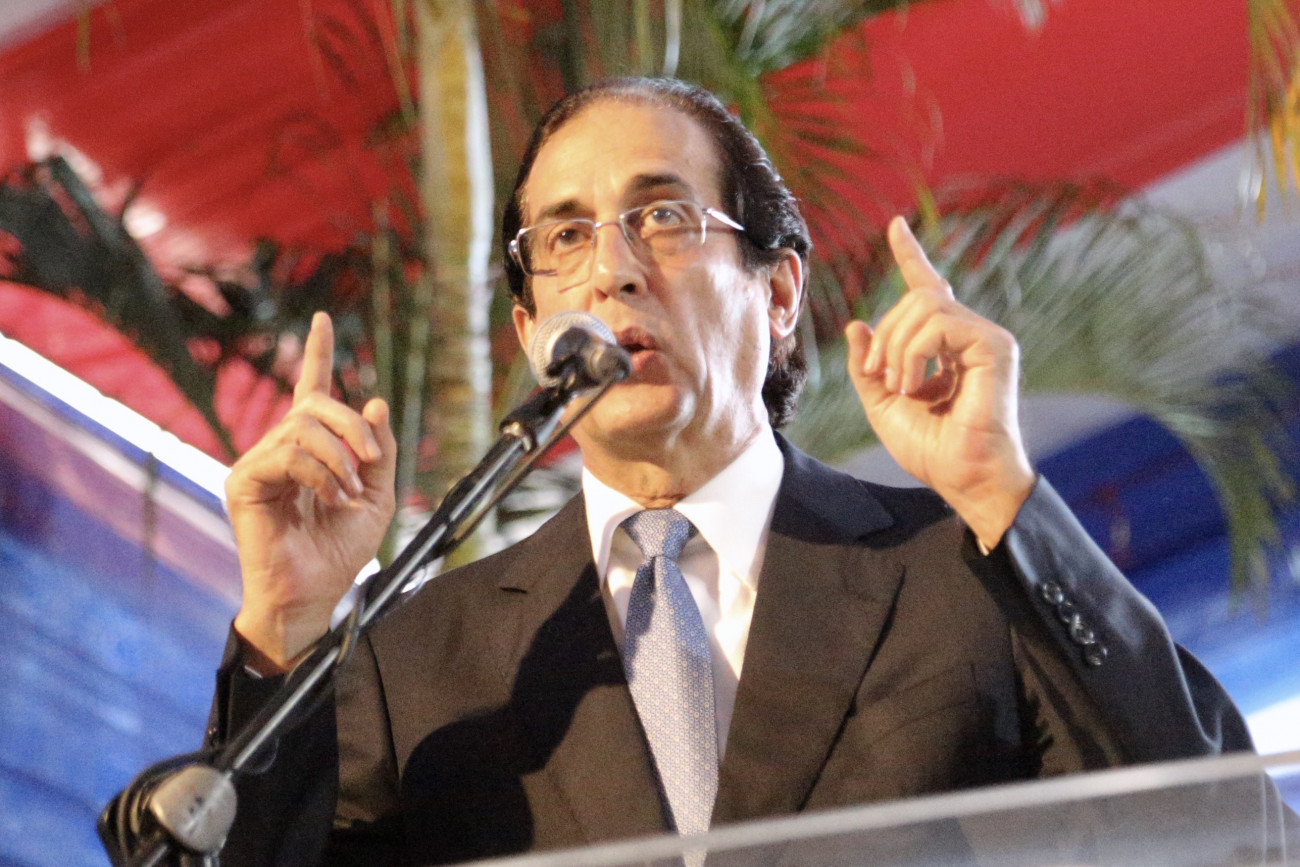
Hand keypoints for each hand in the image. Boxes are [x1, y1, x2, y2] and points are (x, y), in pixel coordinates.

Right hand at [226, 312, 396, 671]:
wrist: (316, 592)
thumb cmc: (341, 550)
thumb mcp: (376, 496)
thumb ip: (377, 451)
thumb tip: (375, 402)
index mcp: (313, 449)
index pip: (312, 390)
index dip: (318, 353)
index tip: (324, 319)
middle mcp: (281, 448)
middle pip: (315, 405)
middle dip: (351, 426)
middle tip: (369, 459)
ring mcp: (259, 463)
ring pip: (302, 429)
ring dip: (339, 458)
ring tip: (348, 493)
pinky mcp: (245, 482)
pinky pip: (287, 456)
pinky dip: (320, 475)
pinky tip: (331, 499)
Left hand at [845, 217, 1033, 547]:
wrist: (963, 478)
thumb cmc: (931, 449)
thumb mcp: (882, 405)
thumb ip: (866, 365)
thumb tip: (856, 324)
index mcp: (945, 344)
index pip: (928, 287)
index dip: (911, 255)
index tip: (896, 226)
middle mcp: (969, 334)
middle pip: (915, 297)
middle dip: (885, 334)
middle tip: (878, 377)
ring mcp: (985, 337)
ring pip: (924, 305)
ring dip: (896, 346)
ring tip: (900, 386)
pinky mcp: (994, 346)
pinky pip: (940, 322)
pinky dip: (914, 351)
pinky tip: (915, 384)